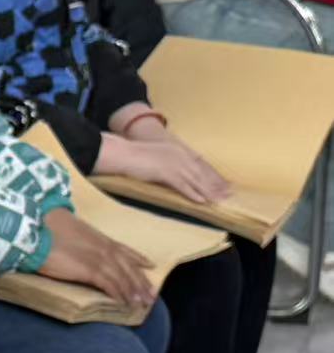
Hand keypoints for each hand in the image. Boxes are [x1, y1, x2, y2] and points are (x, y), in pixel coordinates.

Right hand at [39, 209, 156, 308]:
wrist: (38, 230)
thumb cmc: (48, 229)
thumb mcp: (71, 233)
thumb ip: (81, 242)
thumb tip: (79, 249)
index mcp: (101, 239)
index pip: (126, 250)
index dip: (139, 259)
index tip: (151, 266)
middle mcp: (105, 248)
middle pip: (129, 267)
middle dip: (141, 282)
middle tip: (151, 295)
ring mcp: (99, 259)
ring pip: (123, 277)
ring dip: (134, 292)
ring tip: (142, 304)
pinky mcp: (90, 270)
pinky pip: (110, 285)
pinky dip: (119, 294)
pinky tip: (124, 304)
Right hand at [100, 134, 231, 204]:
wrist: (123, 153)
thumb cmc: (134, 155)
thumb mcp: (154, 156)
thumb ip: (166, 162)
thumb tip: (170, 171)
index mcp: (178, 150)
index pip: (201, 163)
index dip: (213, 174)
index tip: (223, 182)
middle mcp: (180, 156)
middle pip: (202, 172)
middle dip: (216, 183)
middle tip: (229, 193)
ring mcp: (174, 164)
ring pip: (196, 180)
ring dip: (209, 191)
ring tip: (219, 200)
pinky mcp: (166, 173)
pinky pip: (183, 186)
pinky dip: (193, 194)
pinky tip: (201, 201)